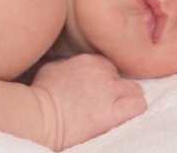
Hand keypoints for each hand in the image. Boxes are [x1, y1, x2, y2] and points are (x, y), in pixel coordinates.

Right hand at [31, 54, 145, 149]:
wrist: (39, 117)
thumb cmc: (40, 95)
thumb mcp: (51, 68)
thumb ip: (69, 63)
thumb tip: (71, 66)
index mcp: (88, 60)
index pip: (111, 66)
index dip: (106, 79)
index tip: (97, 91)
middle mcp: (101, 72)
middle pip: (124, 78)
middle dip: (116, 90)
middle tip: (103, 103)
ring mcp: (108, 91)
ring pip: (135, 91)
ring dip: (127, 100)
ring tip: (114, 110)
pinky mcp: (113, 112)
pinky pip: (138, 105)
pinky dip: (133, 110)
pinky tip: (121, 116)